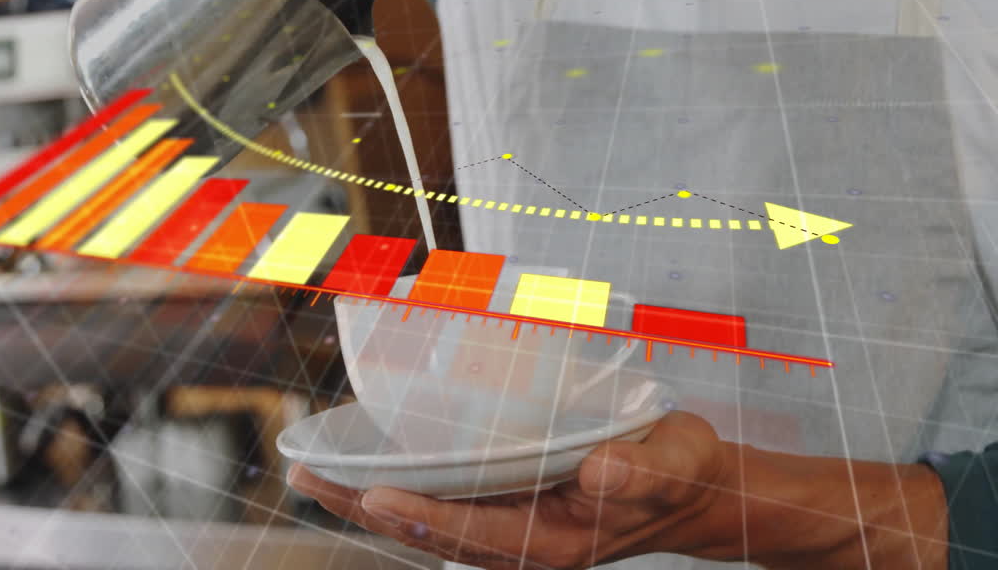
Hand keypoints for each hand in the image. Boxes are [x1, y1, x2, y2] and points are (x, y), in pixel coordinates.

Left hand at [287, 411, 948, 568]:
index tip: (371, 493)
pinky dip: (400, 493)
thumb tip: (599, 474)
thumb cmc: (682, 472)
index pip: (475, 530)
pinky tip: (366, 472)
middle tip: (308, 476)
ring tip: (313, 475)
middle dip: (365, 509)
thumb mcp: (676, 462)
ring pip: (427, 523)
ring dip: (368, 503)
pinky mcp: (508, 511)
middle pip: (431, 531)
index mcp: (556, 538)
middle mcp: (524, 542)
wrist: (694, 492)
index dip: (423, 513)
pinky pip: (442, 508)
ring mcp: (512, 530)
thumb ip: (641, 471)